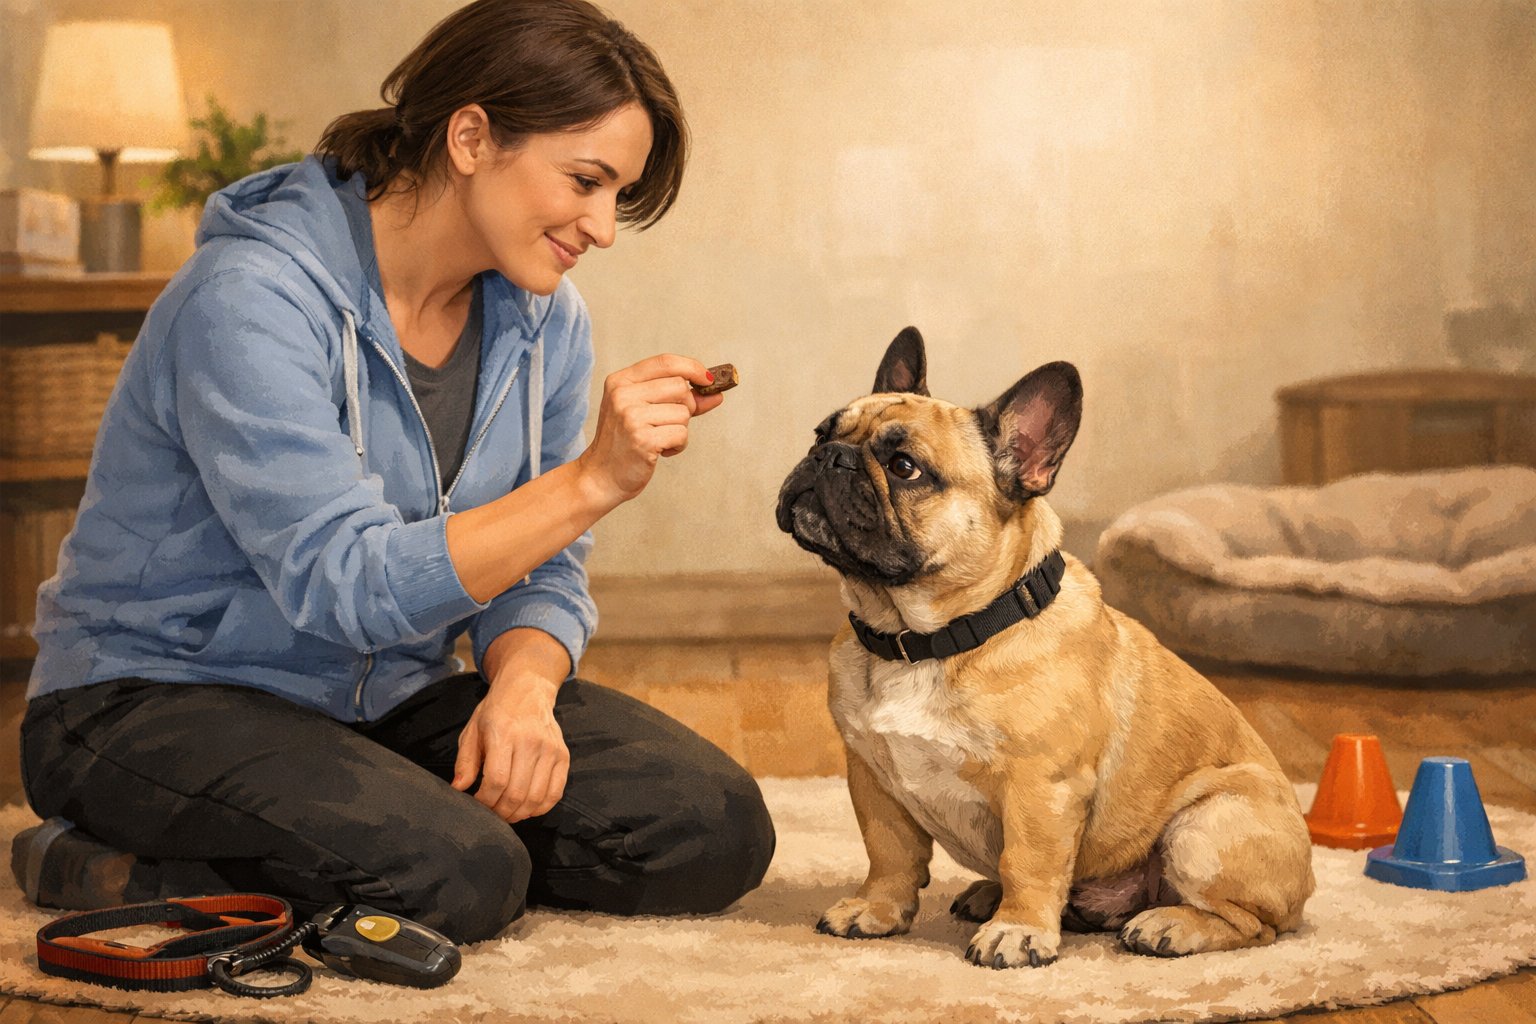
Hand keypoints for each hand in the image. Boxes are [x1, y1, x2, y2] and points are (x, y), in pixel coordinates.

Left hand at [452, 673, 568, 822]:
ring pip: (536, 798)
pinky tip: (527, 807)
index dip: (485, 800)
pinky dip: (541, 808)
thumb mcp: (472, 731)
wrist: (527, 690)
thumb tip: (458, 788)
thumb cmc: (496, 712)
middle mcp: (530, 742)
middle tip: (492, 813)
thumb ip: (465, 761)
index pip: (496, 780)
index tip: (478, 803)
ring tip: (508, 813)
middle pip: (516, 793)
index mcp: (504, 735)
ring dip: (520, 814)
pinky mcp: (563, 756)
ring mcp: (550, 750)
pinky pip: (555, 793)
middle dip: (501, 812)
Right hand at [575, 354, 725, 508]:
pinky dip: (678, 445)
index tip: (707, 379)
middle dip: (686, 406)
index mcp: (620, 381)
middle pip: (679, 386)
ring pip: (683, 412)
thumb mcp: (644, 411)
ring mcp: (631, 417)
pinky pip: (682, 434)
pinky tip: (661, 451)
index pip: (665, 362)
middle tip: (670, 423)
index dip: (692, 367)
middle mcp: (623, 395)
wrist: (601, 476)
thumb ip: (678, 399)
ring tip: (660, 439)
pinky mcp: (642, 439)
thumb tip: (715, 392)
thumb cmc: (625, 443)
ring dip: (680, 429)